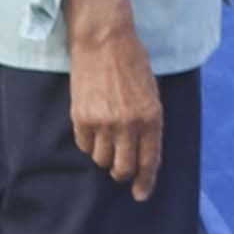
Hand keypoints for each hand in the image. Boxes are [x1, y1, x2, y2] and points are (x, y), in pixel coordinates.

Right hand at [63, 0, 163, 199]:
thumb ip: (149, 123)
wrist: (104, 38)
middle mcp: (128, 124)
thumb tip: (144, 153)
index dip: (145, 182)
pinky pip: (84, 145)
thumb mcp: (152, 93)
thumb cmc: (132, 62)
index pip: (149, 161)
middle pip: (123, 168)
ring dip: (105, 155)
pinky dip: (88, 142)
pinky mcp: (81, 117)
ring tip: (106, 138)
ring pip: (101, 159)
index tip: (141, 194)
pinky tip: (92, 126)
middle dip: (122, 173)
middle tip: (120, 169)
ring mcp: (103, 122)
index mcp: (151, 118)